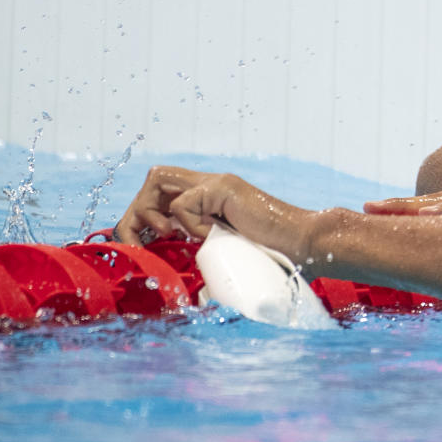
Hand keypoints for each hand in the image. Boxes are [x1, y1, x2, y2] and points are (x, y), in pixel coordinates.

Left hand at [114, 166, 311, 254]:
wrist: (305, 244)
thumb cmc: (275, 253)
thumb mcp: (228, 246)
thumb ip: (207, 242)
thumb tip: (181, 262)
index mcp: (213, 195)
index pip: (165, 190)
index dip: (145, 213)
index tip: (142, 243)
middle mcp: (212, 183)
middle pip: (155, 179)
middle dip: (137, 211)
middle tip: (138, 242)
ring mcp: (217, 183)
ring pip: (158, 180)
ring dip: (151, 211)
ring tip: (169, 235)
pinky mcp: (222, 189)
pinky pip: (183, 204)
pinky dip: (187, 224)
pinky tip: (207, 236)